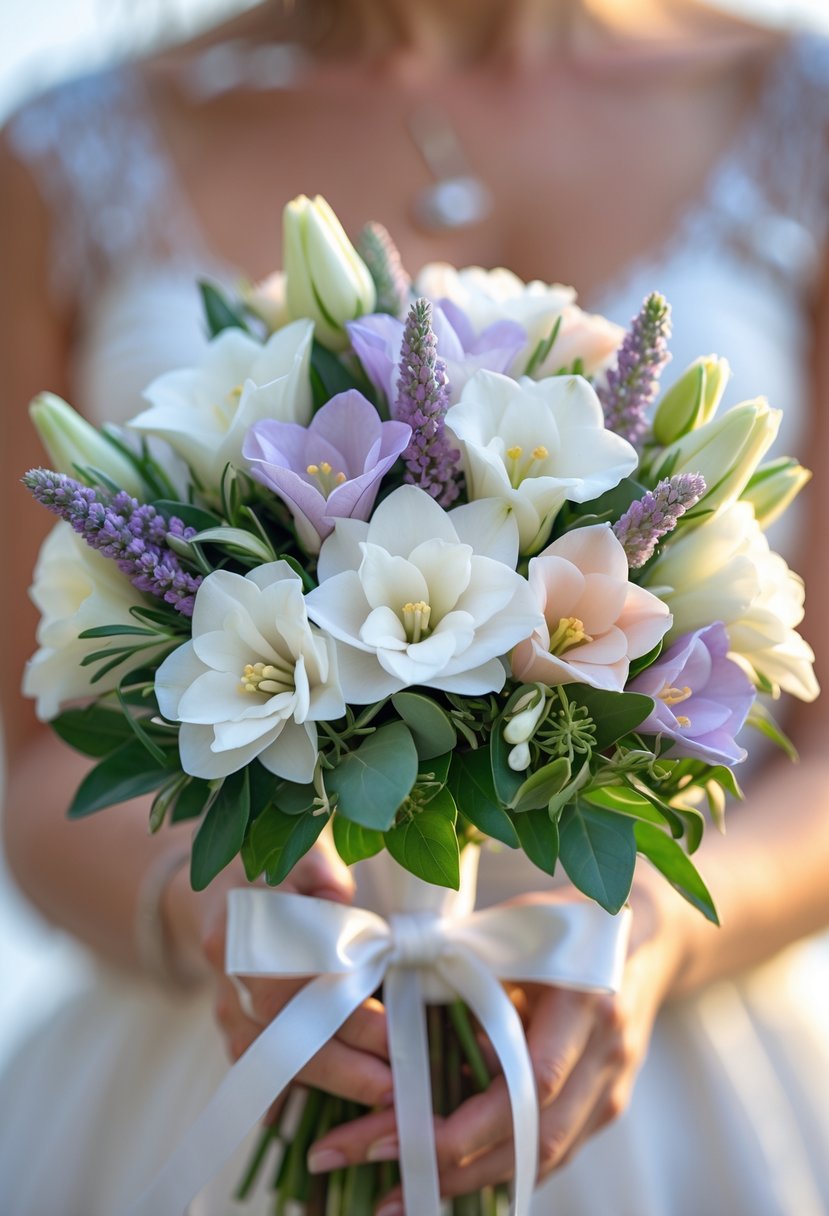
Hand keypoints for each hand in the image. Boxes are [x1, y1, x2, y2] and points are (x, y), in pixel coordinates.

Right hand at [173, 834, 392, 1110]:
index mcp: (245, 923)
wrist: (220, 887)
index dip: (346, 1009)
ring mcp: (223, 1000)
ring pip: (266, 1056)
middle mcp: (228, 968)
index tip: (393, 1034)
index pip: (299, 978)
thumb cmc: (275, 867)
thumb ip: (320, 869)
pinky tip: (299, 1118)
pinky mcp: (228, 1022)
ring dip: (320, 1082)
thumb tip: (340, 893)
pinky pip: (249, 1065)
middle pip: (282, 1029)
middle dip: (340, 1064)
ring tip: (373, 1100)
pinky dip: (276, 1092)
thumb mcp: (297, 850)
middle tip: (391, 1087)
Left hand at [305, 871, 686, 1206]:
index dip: (465, 1123)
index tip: (394, 1134)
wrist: (644, 935)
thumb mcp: (518, 928)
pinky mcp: (606, 1107)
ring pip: (542, 1160)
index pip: (528, 1084)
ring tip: (401, 1200)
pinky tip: (448, 1185)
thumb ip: (466, 962)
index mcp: (585, 1003)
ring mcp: (611, 1088)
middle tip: (381, 1185)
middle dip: (451, 1169)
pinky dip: (501, 1174)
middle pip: (532, 1139)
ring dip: (470, 1185)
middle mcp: (605, 1056)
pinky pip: (552, 1154)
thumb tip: (391, 994)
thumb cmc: (566, 922)